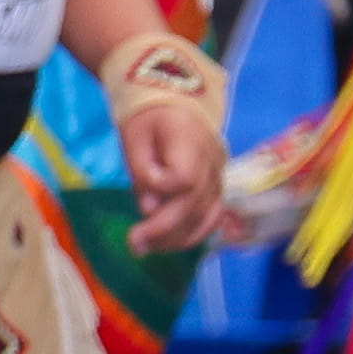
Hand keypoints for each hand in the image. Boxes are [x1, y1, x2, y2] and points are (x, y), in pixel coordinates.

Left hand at [122, 93, 226, 255]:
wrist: (176, 105)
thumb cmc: (149, 119)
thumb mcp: (134, 137)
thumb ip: (142, 172)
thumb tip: (150, 208)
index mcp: (191, 141)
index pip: (184, 177)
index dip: (162, 189)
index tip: (142, 190)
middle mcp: (213, 162)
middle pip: (195, 203)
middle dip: (163, 229)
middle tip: (134, 245)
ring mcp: (219, 177)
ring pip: (207, 216)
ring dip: (176, 238)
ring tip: (146, 248)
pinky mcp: (217, 189)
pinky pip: (212, 218)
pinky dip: (192, 235)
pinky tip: (168, 244)